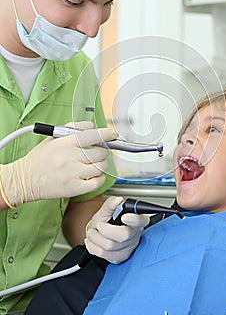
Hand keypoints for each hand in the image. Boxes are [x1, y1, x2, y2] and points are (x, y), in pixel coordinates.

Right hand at [0, 122, 117, 206]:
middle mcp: (69, 158)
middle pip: (100, 152)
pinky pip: (97, 182)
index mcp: (64, 143)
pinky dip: (99, 178)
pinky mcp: (74, 188)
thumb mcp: (52, 138)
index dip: (107, 134)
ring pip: (101, 167)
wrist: (23, 180)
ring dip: (101, 165)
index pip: (92, 135)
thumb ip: (73, 128)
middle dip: (103, 151)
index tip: (113, 134)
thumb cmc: (39, 159)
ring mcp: (72, 174)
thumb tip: (92, 126)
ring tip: (93, 164)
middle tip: (98, 152)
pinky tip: (92, 175)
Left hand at [85, 196, 149, 263]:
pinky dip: (93, 247)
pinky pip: (104, 254)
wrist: (98, 234)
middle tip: (99, 226)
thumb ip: (111, 204)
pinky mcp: (120, 257)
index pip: (140, 220)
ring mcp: (128, 247)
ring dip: (96, 238)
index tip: (124, 217)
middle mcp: (135, 234)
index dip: (133, 219)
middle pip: (124, 235)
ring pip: (111, 246)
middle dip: (106, 230)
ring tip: (92, 233)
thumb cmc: (105, 221)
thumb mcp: (106, 210)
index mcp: (136, 220)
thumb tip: (118, 200)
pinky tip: (92, 241)